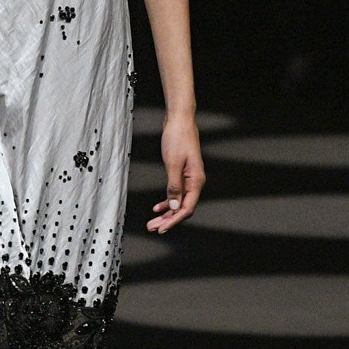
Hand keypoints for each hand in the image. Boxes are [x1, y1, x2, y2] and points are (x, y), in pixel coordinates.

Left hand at [147, 113, 204, 232]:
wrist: (179, 120)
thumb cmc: (178, 138)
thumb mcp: (173, 163)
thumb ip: (174, 186)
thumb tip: (173, 206)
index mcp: (196, 181)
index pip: (187, 208)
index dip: (174, 220)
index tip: (161, 229)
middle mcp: (195, 182)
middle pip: (182, 208)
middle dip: (167, 220)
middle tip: (152, 228)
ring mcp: (189, 178)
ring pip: (178, 202)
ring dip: (166, 213)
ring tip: (152, 221)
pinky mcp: (182, 174)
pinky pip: (176, 193)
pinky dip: (166, 201)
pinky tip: (157, 207)